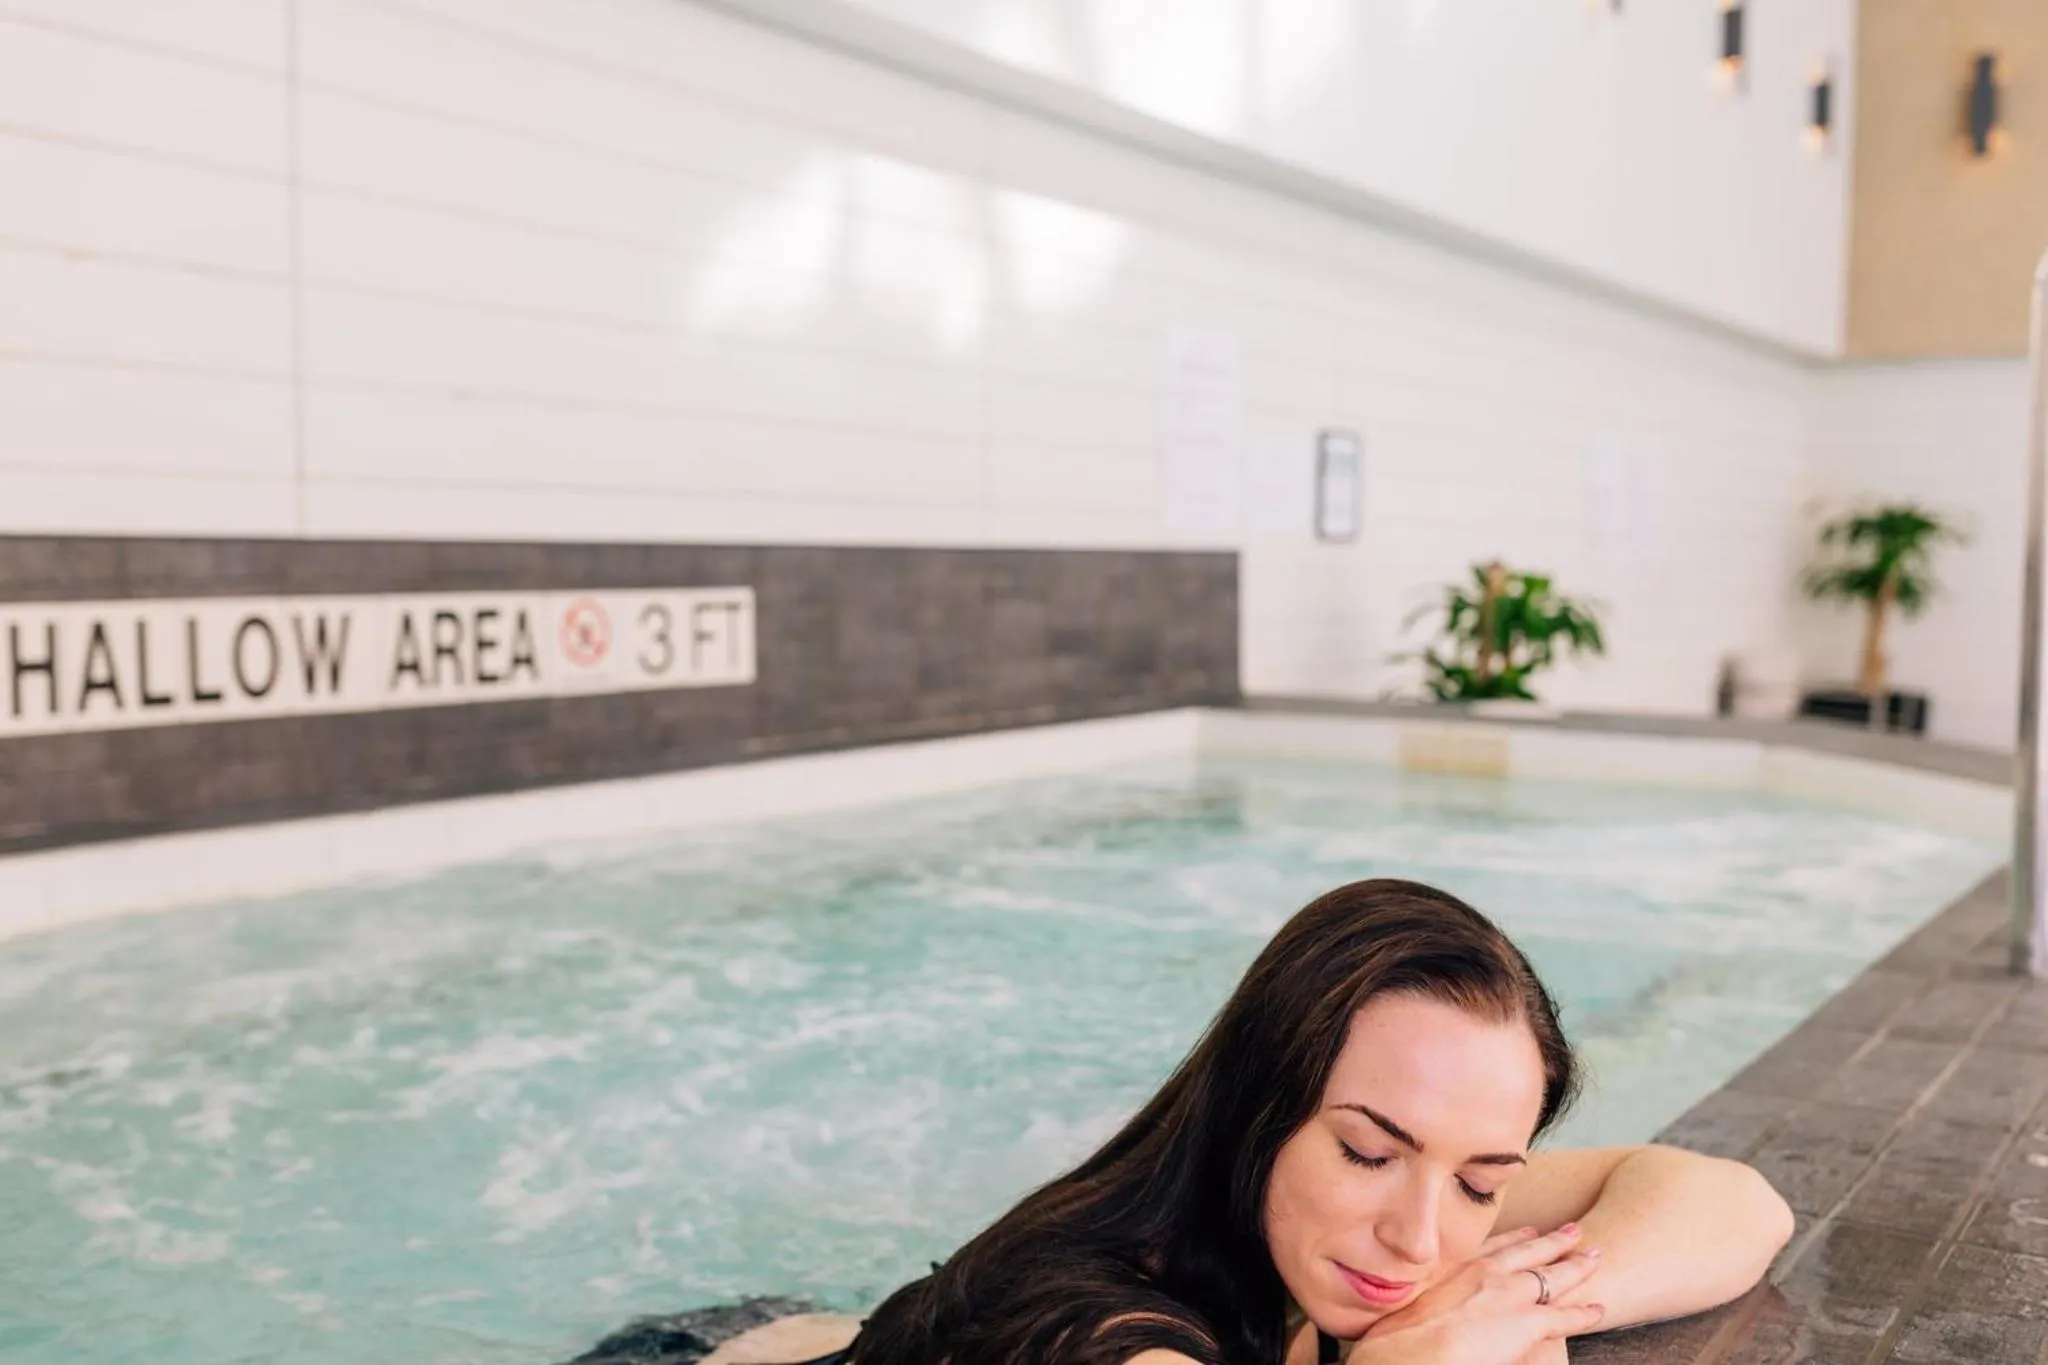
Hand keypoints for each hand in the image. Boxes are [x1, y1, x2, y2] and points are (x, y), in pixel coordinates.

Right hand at [1342, 1224, 1602, 1364]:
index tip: (1527, 1230)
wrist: (1411, 1354)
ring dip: (1575, 1266)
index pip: (1491, 1247)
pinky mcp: (1527, 1323)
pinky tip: (1597, 1309)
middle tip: (1573, 1230)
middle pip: (1527, 1252)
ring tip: (1594, 1256)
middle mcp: (1485, 1273)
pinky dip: (1583, 1313)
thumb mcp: (1403, 1307)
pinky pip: (1564, 1317)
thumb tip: (1418, 1311)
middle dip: (1552, 1241)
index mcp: (1455, 1267)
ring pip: (1552, 1276)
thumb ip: (1420, 1301)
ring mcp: (1509, 1295)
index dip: (1512, 1239)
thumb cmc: (1397, 1337)